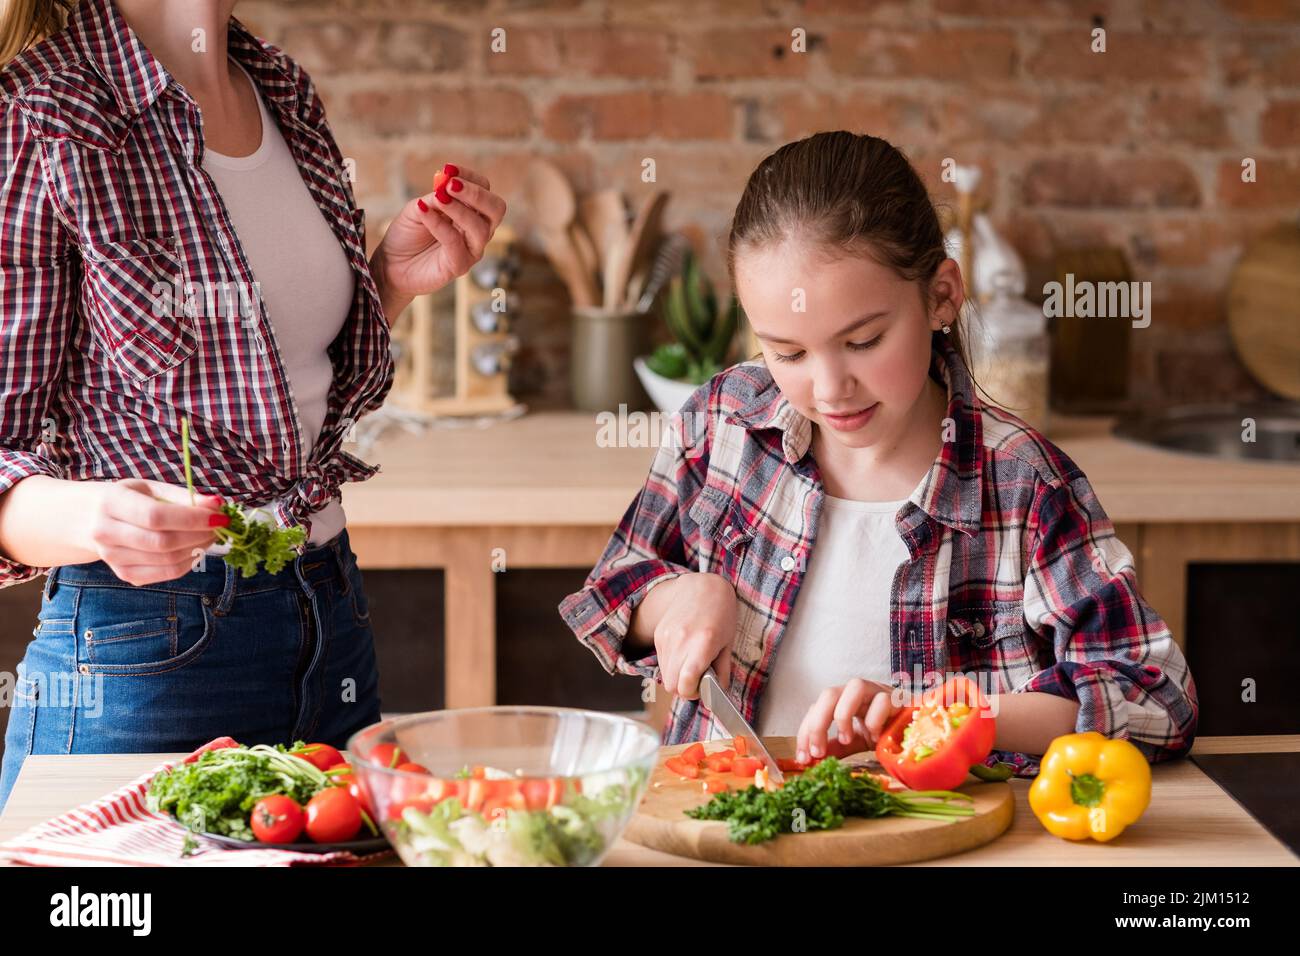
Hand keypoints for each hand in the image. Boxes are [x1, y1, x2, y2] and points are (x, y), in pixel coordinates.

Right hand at [82, 479, 226, 585]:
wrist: (91, 519)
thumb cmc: (129, 498)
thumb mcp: (151, 488)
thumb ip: (183, 496)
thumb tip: (216, 504)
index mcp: (111, 504)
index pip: (155, 516)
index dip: (192, 518)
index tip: (220, 516)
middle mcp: (106, 534)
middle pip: (163, 542)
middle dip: (200, 535)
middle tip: (219, 526)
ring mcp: (113, 558)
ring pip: (167, 561)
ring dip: (199, 549)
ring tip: (210, 535)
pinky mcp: (125, 574)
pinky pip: (166, 574)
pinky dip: (189, 562)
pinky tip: (196, 548)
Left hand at [371, 163, 507, 307]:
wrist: (392, 265)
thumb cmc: (408, 235)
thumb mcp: (418, 207)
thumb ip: (435, 197)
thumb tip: (447, 186)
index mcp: (471, 212)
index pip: (485, 189)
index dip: (470, 177)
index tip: (448, 169)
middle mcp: (477, 230)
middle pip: (496, 209)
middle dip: (476, 194)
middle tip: (451, 185)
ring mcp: (471, 250)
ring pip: (480, 228)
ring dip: (459, 209)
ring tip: (438, 198)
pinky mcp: (459, 266)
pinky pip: (455, 243)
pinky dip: (439, 224)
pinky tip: (423, 212)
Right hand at [647, 572, 737, 699]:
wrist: (703, 587)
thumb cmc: (721, 614)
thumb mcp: (729, 643)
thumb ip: (722, 672)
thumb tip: (717, 694)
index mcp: (702, 644)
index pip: (685, 684)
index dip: (693, 693)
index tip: (702, 688)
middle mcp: (681, 641)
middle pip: (672, 685)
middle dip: (685, 688)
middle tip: (698, 679)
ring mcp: (667, 638)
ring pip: (665, 676)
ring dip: (677, 677)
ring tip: (692, 664)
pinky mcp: (659, 635)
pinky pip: (661, 662)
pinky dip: (672, 664)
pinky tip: (684, 652)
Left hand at [795, 678, 905, 764]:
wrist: (916, 730)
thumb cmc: (884, 732)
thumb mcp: (855, 741)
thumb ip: (835, 747)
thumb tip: (812, 758)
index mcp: (843, 700)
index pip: (816, 708)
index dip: (805, 732)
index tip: (803, 758)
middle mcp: (857, 692)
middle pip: (829, 693)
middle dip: (817, 723)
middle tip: (818, 752)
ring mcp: (878, 691)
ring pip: (854, 686)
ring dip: (844, 715)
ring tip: (846, 739)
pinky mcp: (897, 698)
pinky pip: (882, 701)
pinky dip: (874, 720)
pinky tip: (875, 736)